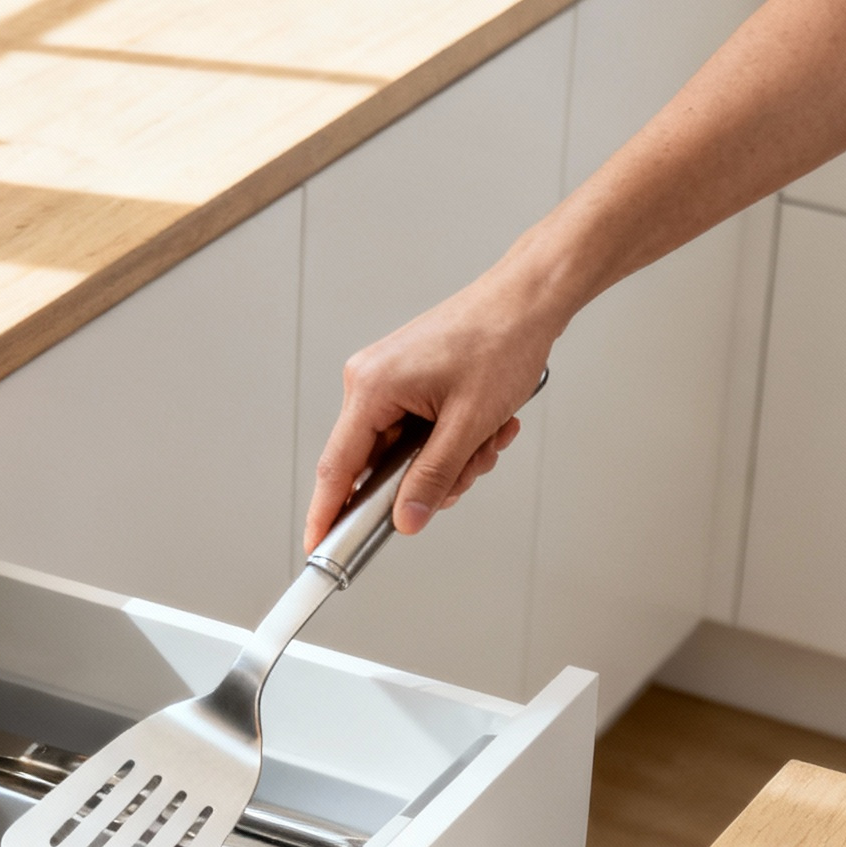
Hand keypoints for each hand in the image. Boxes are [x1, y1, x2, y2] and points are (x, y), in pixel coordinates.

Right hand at [302, 261, 559, 550]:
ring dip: (450, 459)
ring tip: (487, 438)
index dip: (327, 514)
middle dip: (428, 479)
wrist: (528, 299)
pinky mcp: (408, 383)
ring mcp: (388, 382)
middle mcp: (370, 383)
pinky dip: (452, 440)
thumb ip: (433, 477)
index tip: (317, 547)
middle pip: (379, 466)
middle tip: (467, 471)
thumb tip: (407, 518)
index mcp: (371, 387)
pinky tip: (484, 426)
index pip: (337, 467)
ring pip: (406, 454)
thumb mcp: (469, 423)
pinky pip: (419, 434)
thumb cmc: (500, 339)